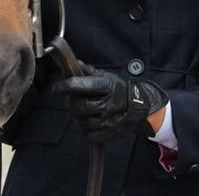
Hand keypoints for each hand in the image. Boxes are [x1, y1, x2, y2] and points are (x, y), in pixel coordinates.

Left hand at [52, 63, 167, 142]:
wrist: (142, 110)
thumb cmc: (121, 91)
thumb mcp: (108, 77)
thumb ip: (90, 72)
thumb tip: (75, 64)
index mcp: (107, 87)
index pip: (80, 85)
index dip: (65, 86)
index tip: (56, 88)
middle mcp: (108, 104)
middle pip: (78, 106)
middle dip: (70, 103)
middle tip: (70, 100)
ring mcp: (109, 121)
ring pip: (81, 122)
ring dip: (76, 116)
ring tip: (80, 111)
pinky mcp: (109, 134)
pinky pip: (88, 134)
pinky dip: (85, 129)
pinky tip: (88, 121)